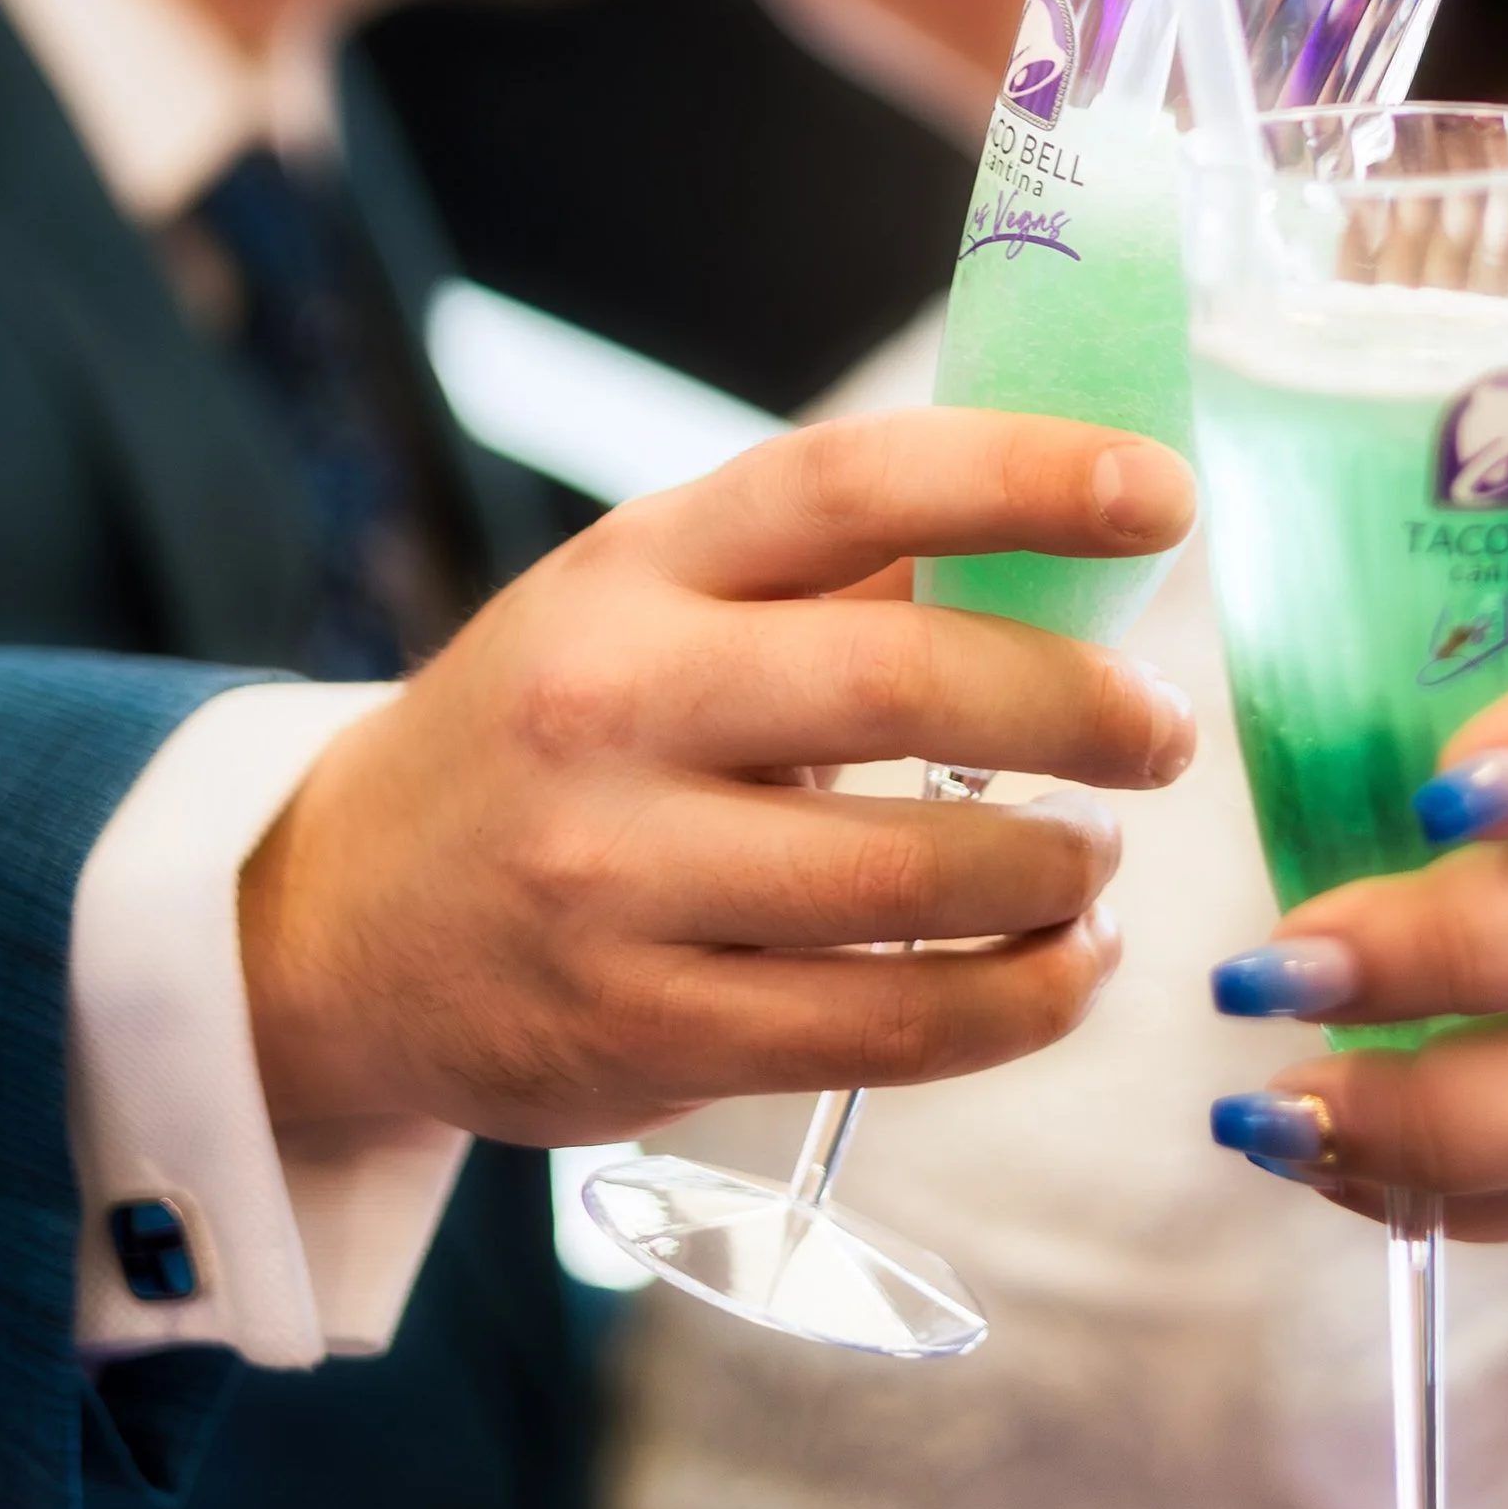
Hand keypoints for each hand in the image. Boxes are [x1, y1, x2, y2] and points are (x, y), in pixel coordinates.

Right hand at [242, 409, 1194, 1139]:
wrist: (342, 921)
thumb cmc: (560, 732)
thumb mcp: (658, 607)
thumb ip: (845, 578)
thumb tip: (1082, 539)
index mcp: (635, 563)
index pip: (849, 484)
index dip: (1023, 476)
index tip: (1165, 494)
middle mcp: (610, 704)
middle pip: (906, 685)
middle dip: (1082, 707)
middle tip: (1163, 730)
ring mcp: (613, 878)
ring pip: (911, 879)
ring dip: (1059, 870)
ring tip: (1098, 856)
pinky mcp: (638, 1032)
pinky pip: (884, 1028)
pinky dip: (1018, 1001)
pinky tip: (1065, 966)